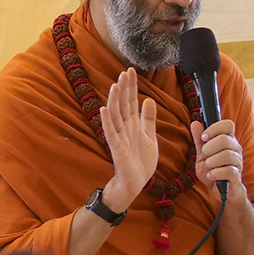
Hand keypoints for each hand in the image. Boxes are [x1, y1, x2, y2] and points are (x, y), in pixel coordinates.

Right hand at [99, 68, 158, 211]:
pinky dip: (107, 121)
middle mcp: (124, 128)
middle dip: (124, 89)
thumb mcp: (149, 137)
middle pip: (123, 105)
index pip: (132, 101)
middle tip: (124, 72)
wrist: (136, 183)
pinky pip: (110, 133)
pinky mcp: (117, 149)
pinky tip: (104, 109)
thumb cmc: (141, 162)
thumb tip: (148, 100)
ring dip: (114, 101)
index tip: (131, 71)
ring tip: (115, 85)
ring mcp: (119, 138)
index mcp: (133, 125)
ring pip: (116, 116)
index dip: (131, 87)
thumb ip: (148, 119)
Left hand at [191, 118, 246, 206]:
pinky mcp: (237, 176)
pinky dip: (215, 173)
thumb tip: (195, 123)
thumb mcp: (202, 154)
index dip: (215, 128)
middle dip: (209, 148)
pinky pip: (228, 171)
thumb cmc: (213, 170)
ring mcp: (238, 162)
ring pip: (226, 155)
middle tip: (205, 155)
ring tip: (208, 167)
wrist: (221, 191)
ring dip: (211, 161)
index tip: (204, 137)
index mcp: (228, 140)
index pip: (228, 124)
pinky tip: (211, 176)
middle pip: (225, 139)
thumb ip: (199, 140)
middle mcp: (236, 149)